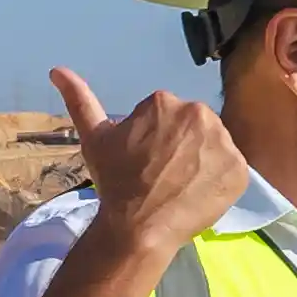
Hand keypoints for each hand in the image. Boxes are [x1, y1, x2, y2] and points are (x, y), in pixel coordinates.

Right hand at [53, 67, 246, 251]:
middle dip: (182, 146)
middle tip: (163, 173)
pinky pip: (232, 170)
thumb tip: (57, 70)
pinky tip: (199, 194)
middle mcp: (199, 113)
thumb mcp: (95, 137)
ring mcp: (223, 141)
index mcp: (164, 101)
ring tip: (181, 184)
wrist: (138, 226)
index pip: (166, 117)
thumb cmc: (115, 181)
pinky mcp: (240, 168)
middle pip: (194, 128)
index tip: (145, 159)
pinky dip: (220, 181)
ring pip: (214, 146)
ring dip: (203, 161)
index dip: (155, 140)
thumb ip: (80, 100)